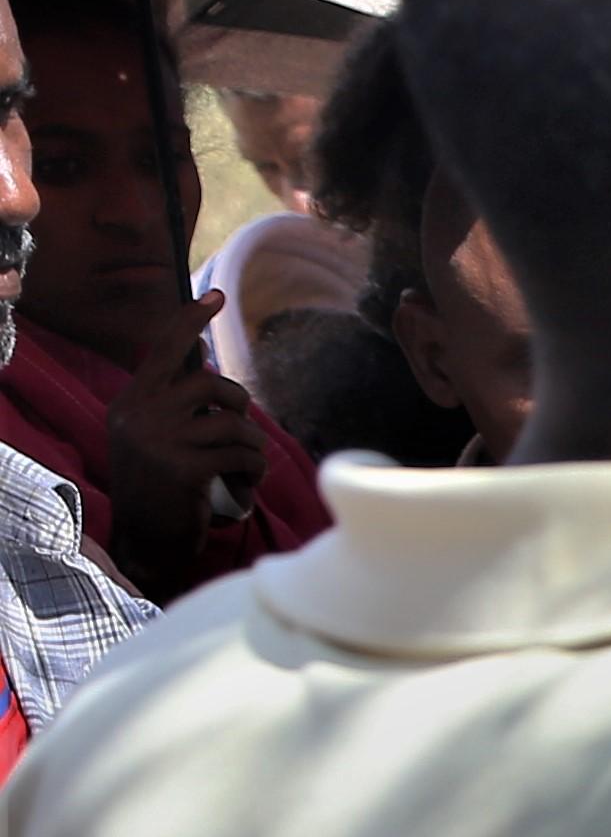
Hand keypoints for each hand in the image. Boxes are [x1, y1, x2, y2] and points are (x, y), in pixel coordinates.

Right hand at [98, 292, 264, 593]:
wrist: (147, 541)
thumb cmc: (162, 488)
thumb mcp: (155, 438)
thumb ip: (173, 405)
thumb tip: (207, 367)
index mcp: (130, 402)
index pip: (162, 351)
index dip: (191, 322)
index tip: (216, 295)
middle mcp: (138, 415)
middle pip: (210, 384)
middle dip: (240, 405)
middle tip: (243, 435)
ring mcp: (158, 441)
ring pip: (233, 423)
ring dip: (252, 446)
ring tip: (246, 467)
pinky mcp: (182, 469)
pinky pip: (242, 455)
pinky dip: (254, 471)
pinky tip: (245, 487)